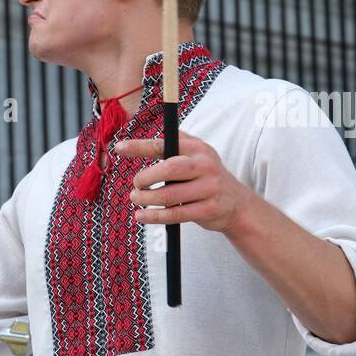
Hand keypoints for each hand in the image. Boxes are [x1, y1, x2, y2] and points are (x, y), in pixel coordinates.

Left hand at [114, 130, 253, 233]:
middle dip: (145, 178)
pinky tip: (141, 216)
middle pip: (168, 170)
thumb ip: (174, 145)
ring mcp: (209, 188)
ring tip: (136, 198)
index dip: (140, 146)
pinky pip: (176, 214)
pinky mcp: (209, 209)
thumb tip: (138, 139)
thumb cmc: (205, 177)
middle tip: (136, 185)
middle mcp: (205, 165)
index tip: (119, 148)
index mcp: (197, 148)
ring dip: (146, 199)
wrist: (236, 203)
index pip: (165, 144)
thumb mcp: (196, 155)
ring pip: (169, 195)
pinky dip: (154, 216)